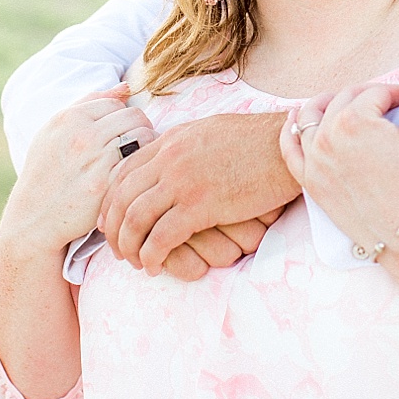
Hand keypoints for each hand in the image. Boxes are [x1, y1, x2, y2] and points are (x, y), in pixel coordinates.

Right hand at [0, 86, 155, 258]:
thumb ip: (89, 104)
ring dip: (146, 147)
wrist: (33, 218)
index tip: (119, 133)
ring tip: (137, 159)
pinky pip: (141, 163)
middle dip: (139, 128)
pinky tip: (135, 175)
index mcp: (68, 118)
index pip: (116, 103)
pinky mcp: (108, 186)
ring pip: (144, 136)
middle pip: (135, 116)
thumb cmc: (45, 172)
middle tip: (134, 145)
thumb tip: (126, 87)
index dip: (121, 117)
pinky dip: (143, 167)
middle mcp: (82, 136)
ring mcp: (96, 161)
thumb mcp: (54, 131)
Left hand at [100, 111, 299, 273]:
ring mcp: (183, 181)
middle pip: (122, 197)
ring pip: (135, 219)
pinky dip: (152, 255)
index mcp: (171, 140)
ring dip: (129, 246)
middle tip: (117, 250)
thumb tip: (172, 158)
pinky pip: (161, 236)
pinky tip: (154, 266)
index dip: (111, 202)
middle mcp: (170, 158)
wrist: (287, 145)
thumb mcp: (210, 132)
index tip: (111, 222)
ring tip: (135, 262)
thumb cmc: (258, 141)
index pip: (123, 172)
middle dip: (113, 229)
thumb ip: (184, 146)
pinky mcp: (202, 205)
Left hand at [280, 69, 398, 252]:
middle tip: (386, 104)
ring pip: (311, 118)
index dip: (396, 94)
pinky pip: (290, 150)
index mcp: (355, 119)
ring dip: (325, 104)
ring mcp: (314, 159)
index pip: (374, 94)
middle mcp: (327, 136)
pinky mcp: (309, 180)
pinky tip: (294, 119)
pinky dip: (289, 131)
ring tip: (338, 101)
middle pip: (344, 101)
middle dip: (366, 97)